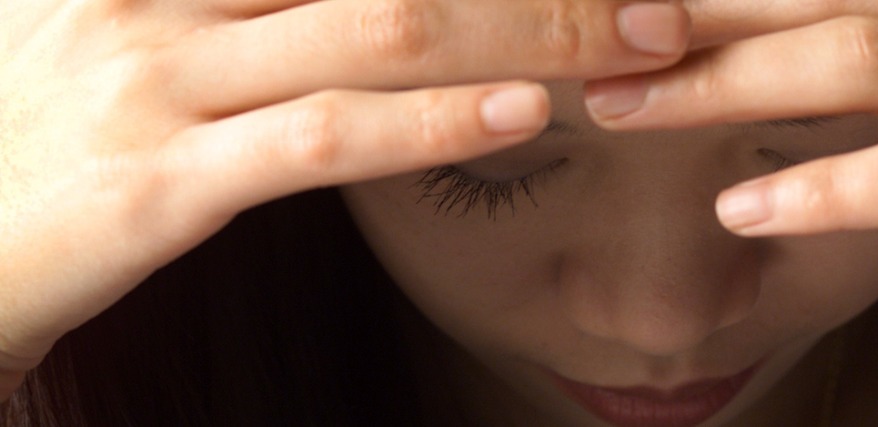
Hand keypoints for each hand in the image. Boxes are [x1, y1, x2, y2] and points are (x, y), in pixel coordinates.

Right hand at [0, 0, 690, 399]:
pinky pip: (320, 141)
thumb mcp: (148, 24)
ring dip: (528, 31)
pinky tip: (522, 118)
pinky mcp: (154, 185)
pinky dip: (430, 125)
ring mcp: (156, 78)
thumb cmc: (58, 124)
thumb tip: (384, 2)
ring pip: (378, 27)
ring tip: (638, 37)